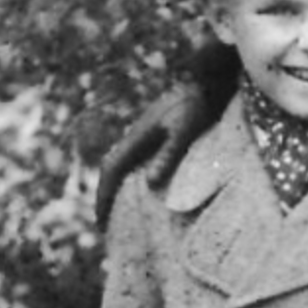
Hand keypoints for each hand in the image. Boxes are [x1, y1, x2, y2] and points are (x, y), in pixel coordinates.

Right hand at [93, 79, 213, 229]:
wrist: (205, 83)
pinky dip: (134, 179)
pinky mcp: (158, 136)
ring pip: (124, 165)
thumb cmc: (196, 107)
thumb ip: (169, 155)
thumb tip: (149, 183)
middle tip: (105, 224)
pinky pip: (137, 162)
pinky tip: (144, 192)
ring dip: (119, 188)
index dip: (104, 195)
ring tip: (121, 213)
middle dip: (107, 196)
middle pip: (113, 169)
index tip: (101, 220)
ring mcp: (146, 136)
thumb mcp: (184, 133)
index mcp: (137, 137)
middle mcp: (136, 137)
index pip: (111, 170)